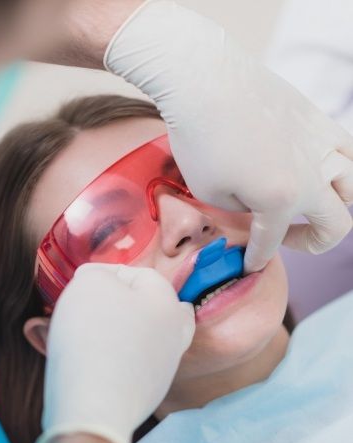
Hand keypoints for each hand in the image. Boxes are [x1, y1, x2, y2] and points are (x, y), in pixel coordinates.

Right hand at [32, 263, 194, 442]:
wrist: (93, 406)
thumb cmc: (93, 335)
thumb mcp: (90, 283)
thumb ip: (97, 273)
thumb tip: (97, 281)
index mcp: (167, 302)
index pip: (139, 274)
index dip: (105, 273)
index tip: (79, 284)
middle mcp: (173, 334)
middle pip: (148, 308)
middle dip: (117, 304)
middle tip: (88, 307)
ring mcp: (163, 368)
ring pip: (137, 338)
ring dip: (109, 331)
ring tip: (77, 334)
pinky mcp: (146, 394)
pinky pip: (126, 365)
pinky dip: (107, 359)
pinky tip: (83, 361)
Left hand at [105, 0, 352, 271]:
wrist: (205, 81)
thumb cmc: (200, 139)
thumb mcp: (209, 192)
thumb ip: (240, 211)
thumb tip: (255, 210)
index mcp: (282, 200)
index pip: (272, 242)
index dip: (257, 258)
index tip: (248, 265)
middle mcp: (313, 176)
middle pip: (336, 225)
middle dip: (312, 243)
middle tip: (285, 238)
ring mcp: (322, 145)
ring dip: (335, 207)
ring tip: (308, 205)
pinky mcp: (319, 120)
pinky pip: (348, 151)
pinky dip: (340, 169)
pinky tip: (316, 169)